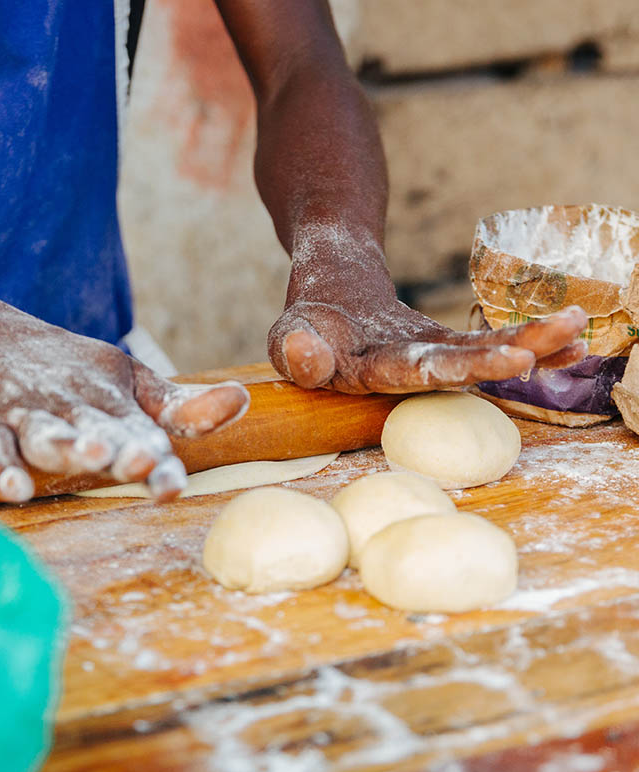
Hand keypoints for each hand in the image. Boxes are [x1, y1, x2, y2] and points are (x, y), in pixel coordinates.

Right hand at [0, 320, 248, 502]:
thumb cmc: (70, 373)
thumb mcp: (130, 384)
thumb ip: (180, 408)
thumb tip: (243, 400)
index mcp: (112, 406)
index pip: (143, 436)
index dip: (159, 464)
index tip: (174, 487)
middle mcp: (72, 411)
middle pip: (97, 433)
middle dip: (119, 449)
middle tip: (141, 458)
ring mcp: (24, 415)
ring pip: (46, 435)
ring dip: (68, 446)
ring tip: (90, 456)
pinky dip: (0, 465)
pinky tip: (15, 487)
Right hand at [269, 297, 587, 394]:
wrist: (327, 305)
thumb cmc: (305, 327)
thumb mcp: (287, 333)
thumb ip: (292, 349)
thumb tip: (307, 356)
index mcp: (370, 373)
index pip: (419, 372)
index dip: (466, 368)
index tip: (513, 361)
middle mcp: (408, 372)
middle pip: (463, 366)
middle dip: (511, 355)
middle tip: (557, 341)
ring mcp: (431, 359)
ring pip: (483, 354)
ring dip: (531, 344)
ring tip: (577, 328)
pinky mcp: (444, 346)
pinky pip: (486, 344)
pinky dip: (526, 341)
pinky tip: (570, 335)